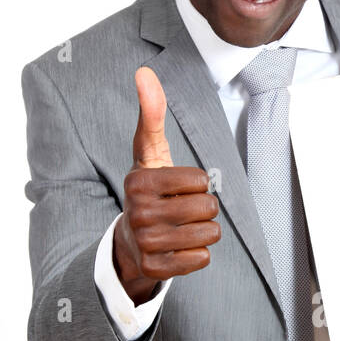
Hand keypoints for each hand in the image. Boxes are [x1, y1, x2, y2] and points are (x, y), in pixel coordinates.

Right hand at [113, 67, 220, 302]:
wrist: (130, 240)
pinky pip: (202, 259)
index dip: (199, 183)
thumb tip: (144, 72)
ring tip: (182, 228)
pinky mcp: (154, 269)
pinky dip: (198, 254)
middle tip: (181, 210)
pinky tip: (179, 248)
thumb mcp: (150, 152)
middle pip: (208, 207)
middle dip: (204, 208)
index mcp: (139, 180)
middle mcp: (138, 212)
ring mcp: (145, 242)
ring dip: (205, 231)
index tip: (178, 187)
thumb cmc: (150, 189)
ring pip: (209, 234)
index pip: (202, 180)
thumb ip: (152, 113)